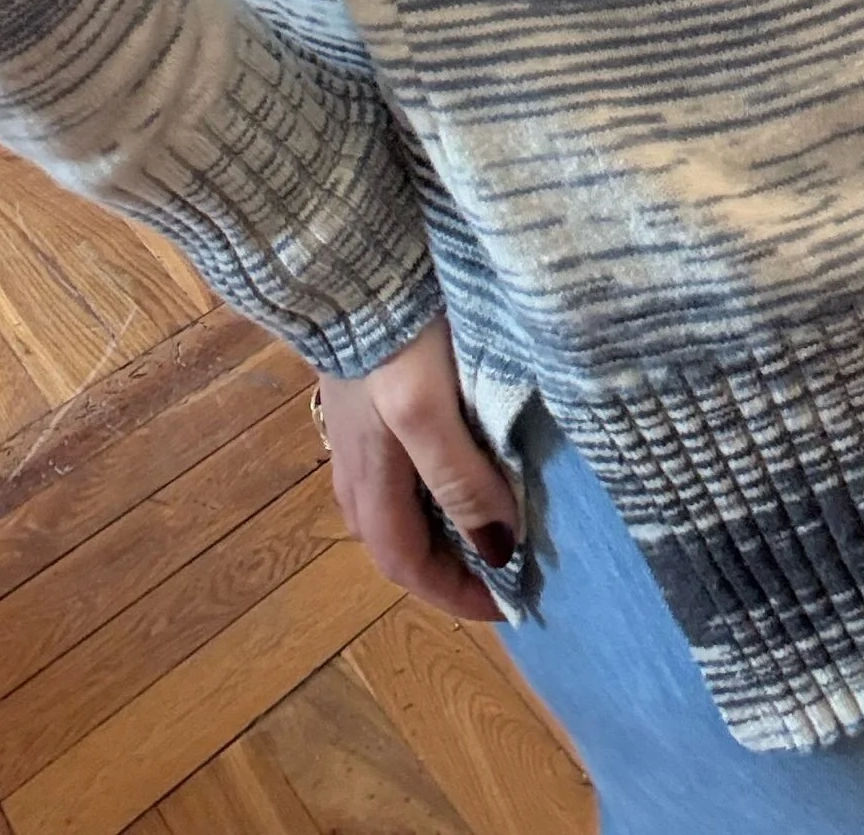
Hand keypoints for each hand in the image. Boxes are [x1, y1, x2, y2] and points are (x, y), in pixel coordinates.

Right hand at [321, 318, 522, 624]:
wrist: (353, 259)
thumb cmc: (393, 339)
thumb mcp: (427, 411)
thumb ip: (460, 479)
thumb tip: (497, 551)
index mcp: (368, 484)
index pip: (407, 567)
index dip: (456, 595)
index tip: (508, 605)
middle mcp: (355, 468)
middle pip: (401, 543)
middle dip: (451, 567)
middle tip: (510, 568)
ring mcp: (358, 431)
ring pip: (400, 506)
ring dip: (445, 526)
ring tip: (496, 520)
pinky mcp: (369, 397)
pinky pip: (402, 467)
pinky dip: (437, 486)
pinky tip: (467, 462)